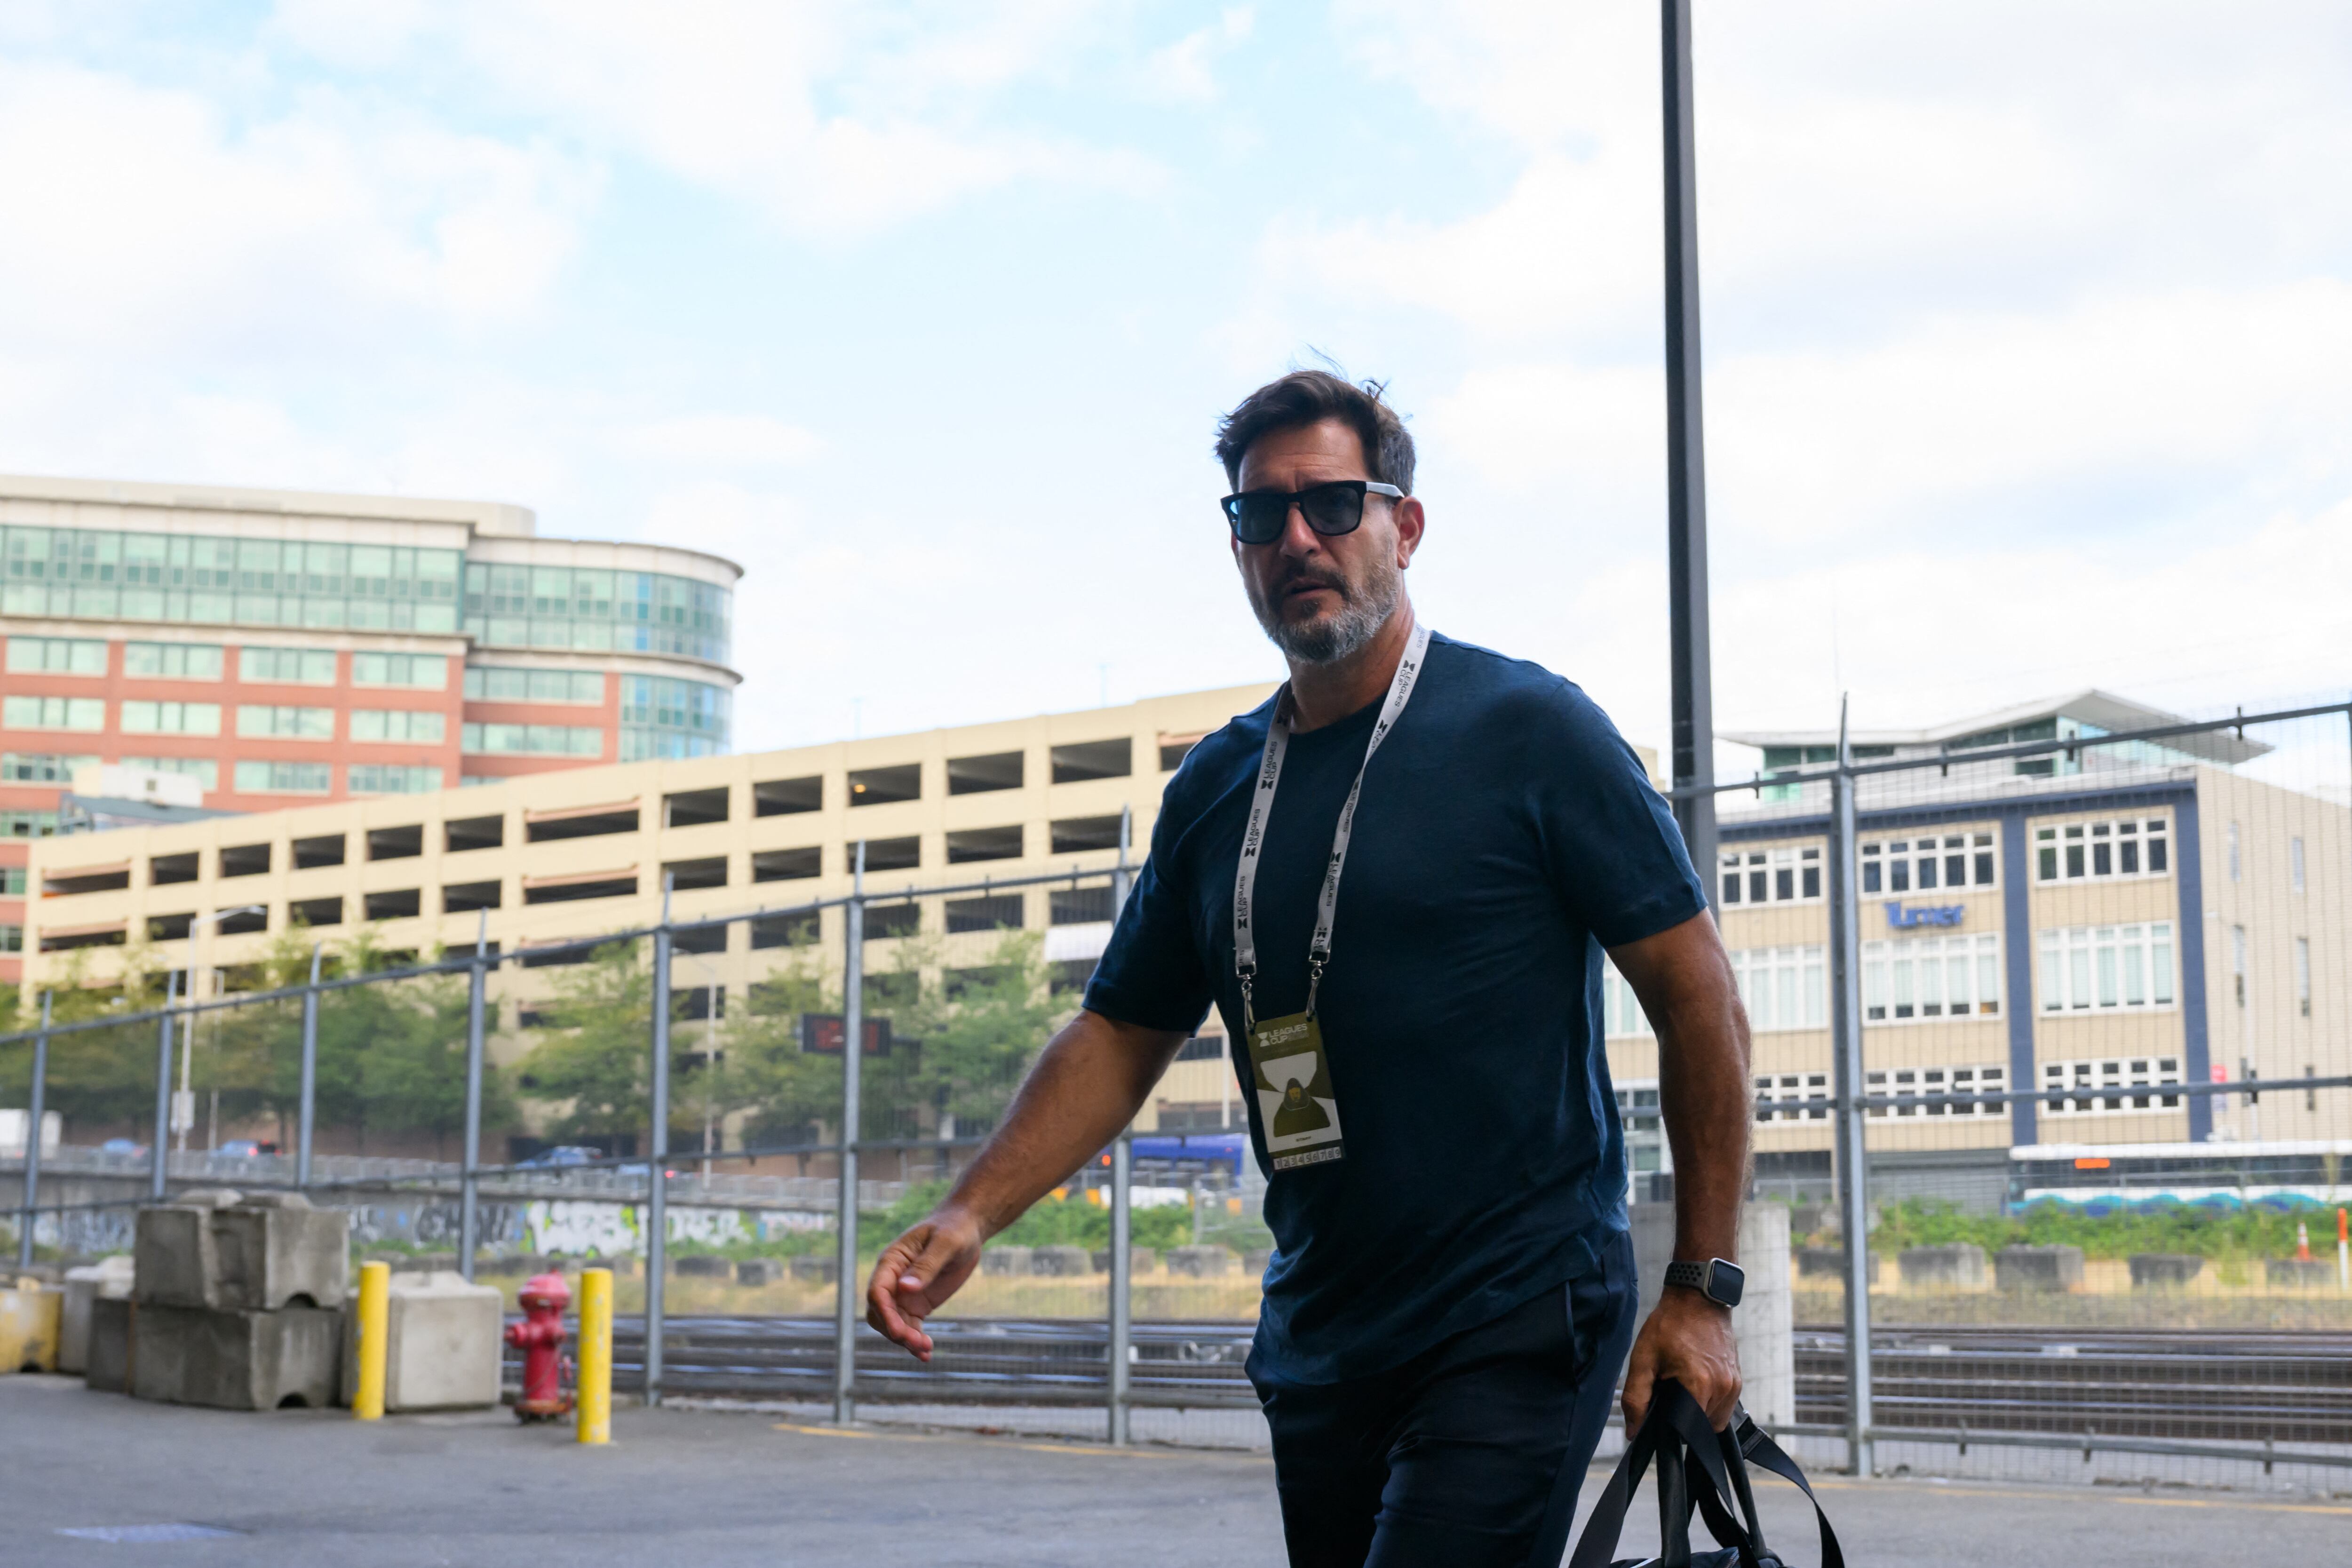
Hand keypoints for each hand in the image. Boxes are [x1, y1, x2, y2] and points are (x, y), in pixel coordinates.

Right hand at [864, 1206, 984, 1361]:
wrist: (966, 1229)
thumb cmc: (954, 1229)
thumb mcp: (946, 1243)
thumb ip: (926, 1265)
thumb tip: (905, 1288)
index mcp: (891, 1261)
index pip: (877, 1292)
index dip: (884, 1313)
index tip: (899, 1331)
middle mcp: (892, 1280)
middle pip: (881, 1313)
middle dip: (895, 1331)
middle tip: (918, 1343)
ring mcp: (904, 1294)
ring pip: (894, 1325)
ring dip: (906, 1340)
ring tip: (926, 1351)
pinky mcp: (918, 1304)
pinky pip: (910, 1327)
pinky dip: (915, 1341)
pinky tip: (926, 1354)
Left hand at [1621, 1285, 1740, 1431]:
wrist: (1697, 1299)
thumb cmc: (1669, 1325)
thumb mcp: (1643, 1358)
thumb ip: (1636, 1398)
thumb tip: (1634, 1432)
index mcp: (1699, 1385)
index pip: (1687, 1431)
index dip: (1671, 1428)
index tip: (1661, 1412)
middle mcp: (1722, 1388)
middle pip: (1701, 1427)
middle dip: (1684, 1419)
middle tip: (1669, 1395)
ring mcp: (1734, 1384)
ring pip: (1715, 1419)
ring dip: (1698, 1412)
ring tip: (1682, 1387)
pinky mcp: (1738, 1379)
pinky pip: (1724, 1405)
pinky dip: (1709, 1401)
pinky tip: (1695, 1383)